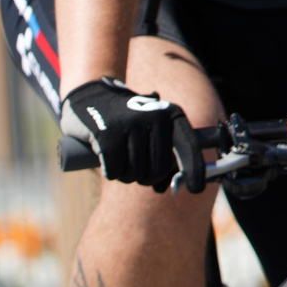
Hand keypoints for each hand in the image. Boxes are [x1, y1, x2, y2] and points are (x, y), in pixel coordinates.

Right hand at [62, 77, 202, 192]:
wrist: (91, 97)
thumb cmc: (126, 121)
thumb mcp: (152, 126)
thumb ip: (165, 151)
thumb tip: (168, 187)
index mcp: (171, 114)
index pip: (189, 147)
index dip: (195, 170)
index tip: (195, 189)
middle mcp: (155, 116)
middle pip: (158, 168)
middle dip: (146, 178)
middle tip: (137, 173)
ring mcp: (130, 123)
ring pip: (134, 172)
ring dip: (126, 176)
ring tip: (120, 163)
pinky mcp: (106, 132)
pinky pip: (114, 169)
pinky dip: (111, 173)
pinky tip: (107, 164)